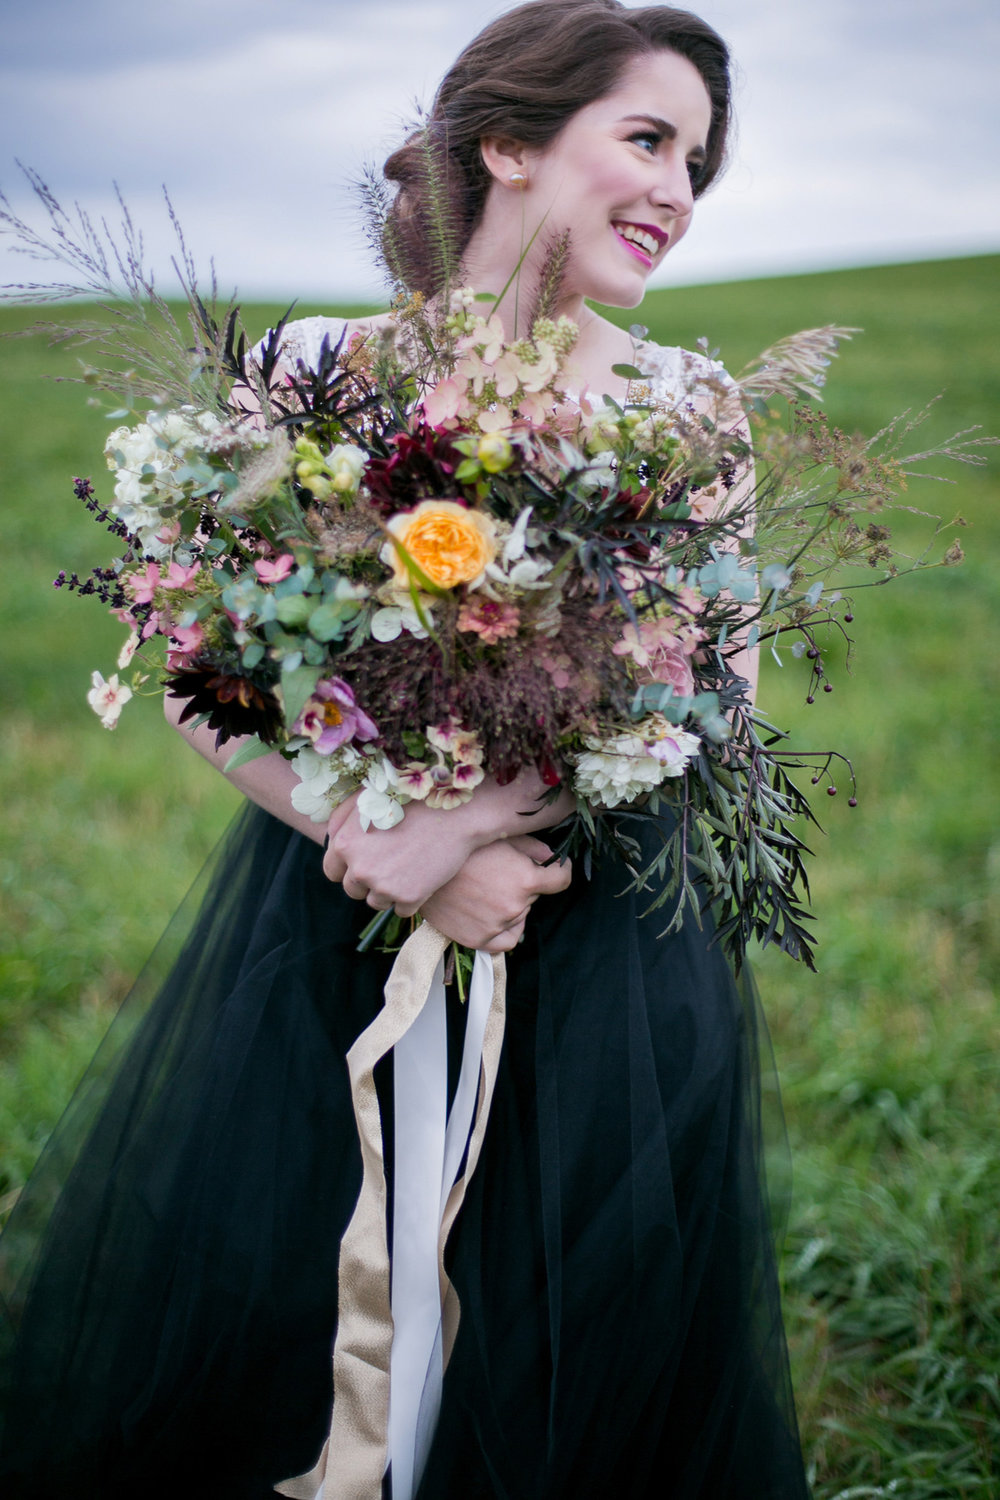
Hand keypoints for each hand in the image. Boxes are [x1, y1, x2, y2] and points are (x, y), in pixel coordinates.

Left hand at [323, 795, 481, 915]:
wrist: (455, 815)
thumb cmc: (411, 800)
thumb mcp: (368, 799)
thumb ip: (341, 820)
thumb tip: (330, 837)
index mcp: (345, 844)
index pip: (332, 871)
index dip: (348, 867)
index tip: (364, 862)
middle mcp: (360, 869)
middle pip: (353, 890)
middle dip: (368, 880)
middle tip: (391, 862)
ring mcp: (384, 886)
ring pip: (377, 901)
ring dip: (388, 890)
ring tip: (408, 867)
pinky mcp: (409, 898)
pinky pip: (401, 910)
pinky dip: (410, 898)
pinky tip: (422, 876)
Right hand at [419, 836, 571, 952]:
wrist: (419, 867)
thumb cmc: (460, 847)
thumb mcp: (500, 836)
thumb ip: (533, 847)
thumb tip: (551, 857)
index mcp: (525, 880)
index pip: (561, 880)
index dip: (561, 870)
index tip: (557, 868)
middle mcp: (514, 907)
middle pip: (534, 896)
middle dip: (524, 884)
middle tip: (501, 870)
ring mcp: (496, 926)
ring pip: (520, 916)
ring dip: (512, 904)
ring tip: (489, 888)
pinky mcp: (478, 940)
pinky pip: (506, 941)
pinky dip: (507, 929)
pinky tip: (497, 915)